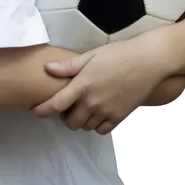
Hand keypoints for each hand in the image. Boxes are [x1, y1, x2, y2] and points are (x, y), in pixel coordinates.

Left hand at [32, 32, 170, 134]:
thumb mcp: (92, 55)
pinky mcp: (119, 117)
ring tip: (83, 107)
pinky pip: (101, 130)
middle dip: (64, 116)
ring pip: (84, 127)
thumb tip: (48, 69)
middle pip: (69, 122)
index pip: (55, 105)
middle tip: (67, 104)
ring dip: (80, 120)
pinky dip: (96, 125)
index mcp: (83, 85)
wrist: (149, 61)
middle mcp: (93, 102)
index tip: (35, 111)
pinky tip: (97, 112)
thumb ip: (69, 66)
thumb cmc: (120, 54)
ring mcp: (106, 111)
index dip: (41, 110)